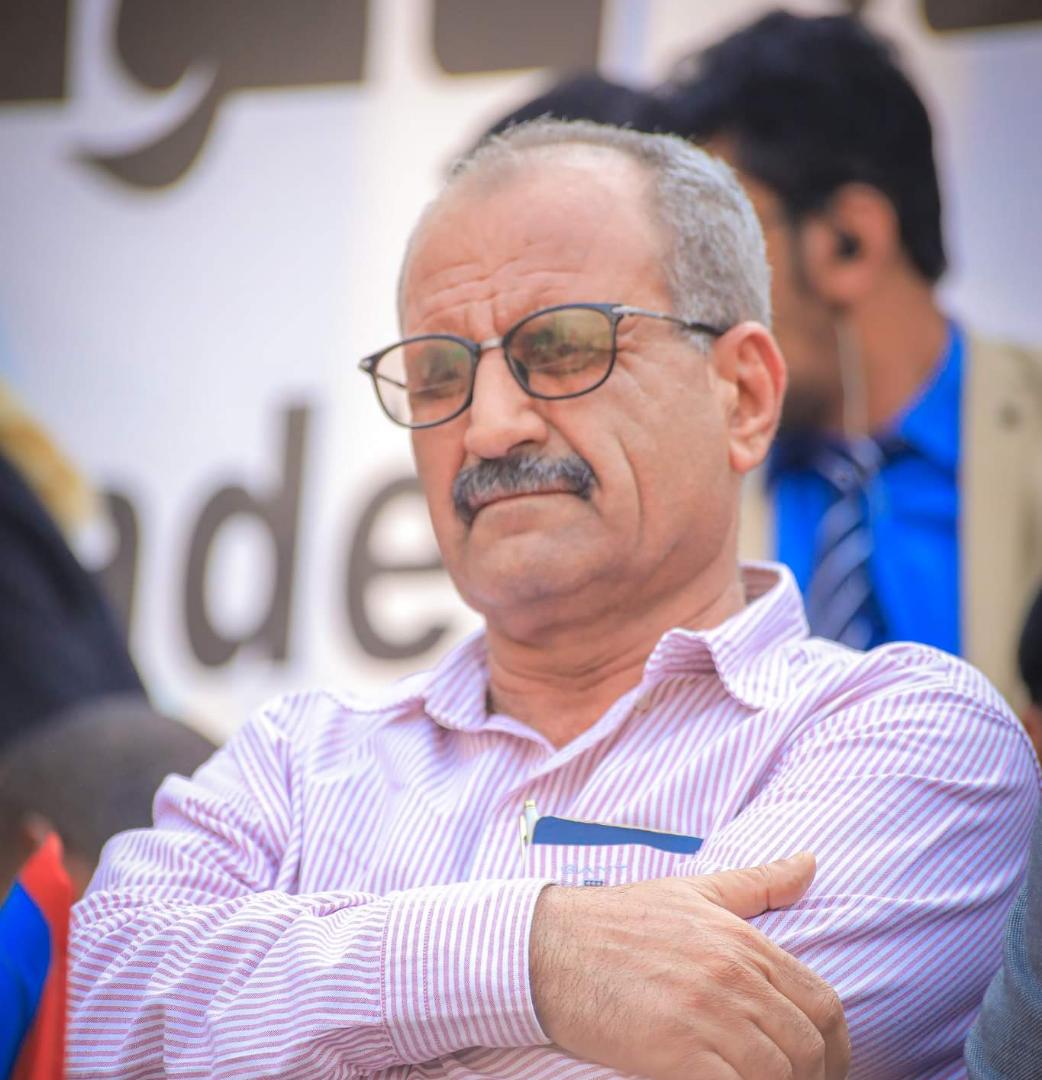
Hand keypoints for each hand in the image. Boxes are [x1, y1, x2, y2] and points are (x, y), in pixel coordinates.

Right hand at [530, 852, 848, 1079]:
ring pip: (779, 1074)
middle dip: (811, 1075)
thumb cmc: (619, 922)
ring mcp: (707, 1016)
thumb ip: (757, 883)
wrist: (551, 948)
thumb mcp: (692, 892)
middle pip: (808, 1046)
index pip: (822, 1003)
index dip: (835, 1046)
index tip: (822, 1066)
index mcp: (742, 941)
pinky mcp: (677, 1054)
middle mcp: (732, 976)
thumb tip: (809, 862)